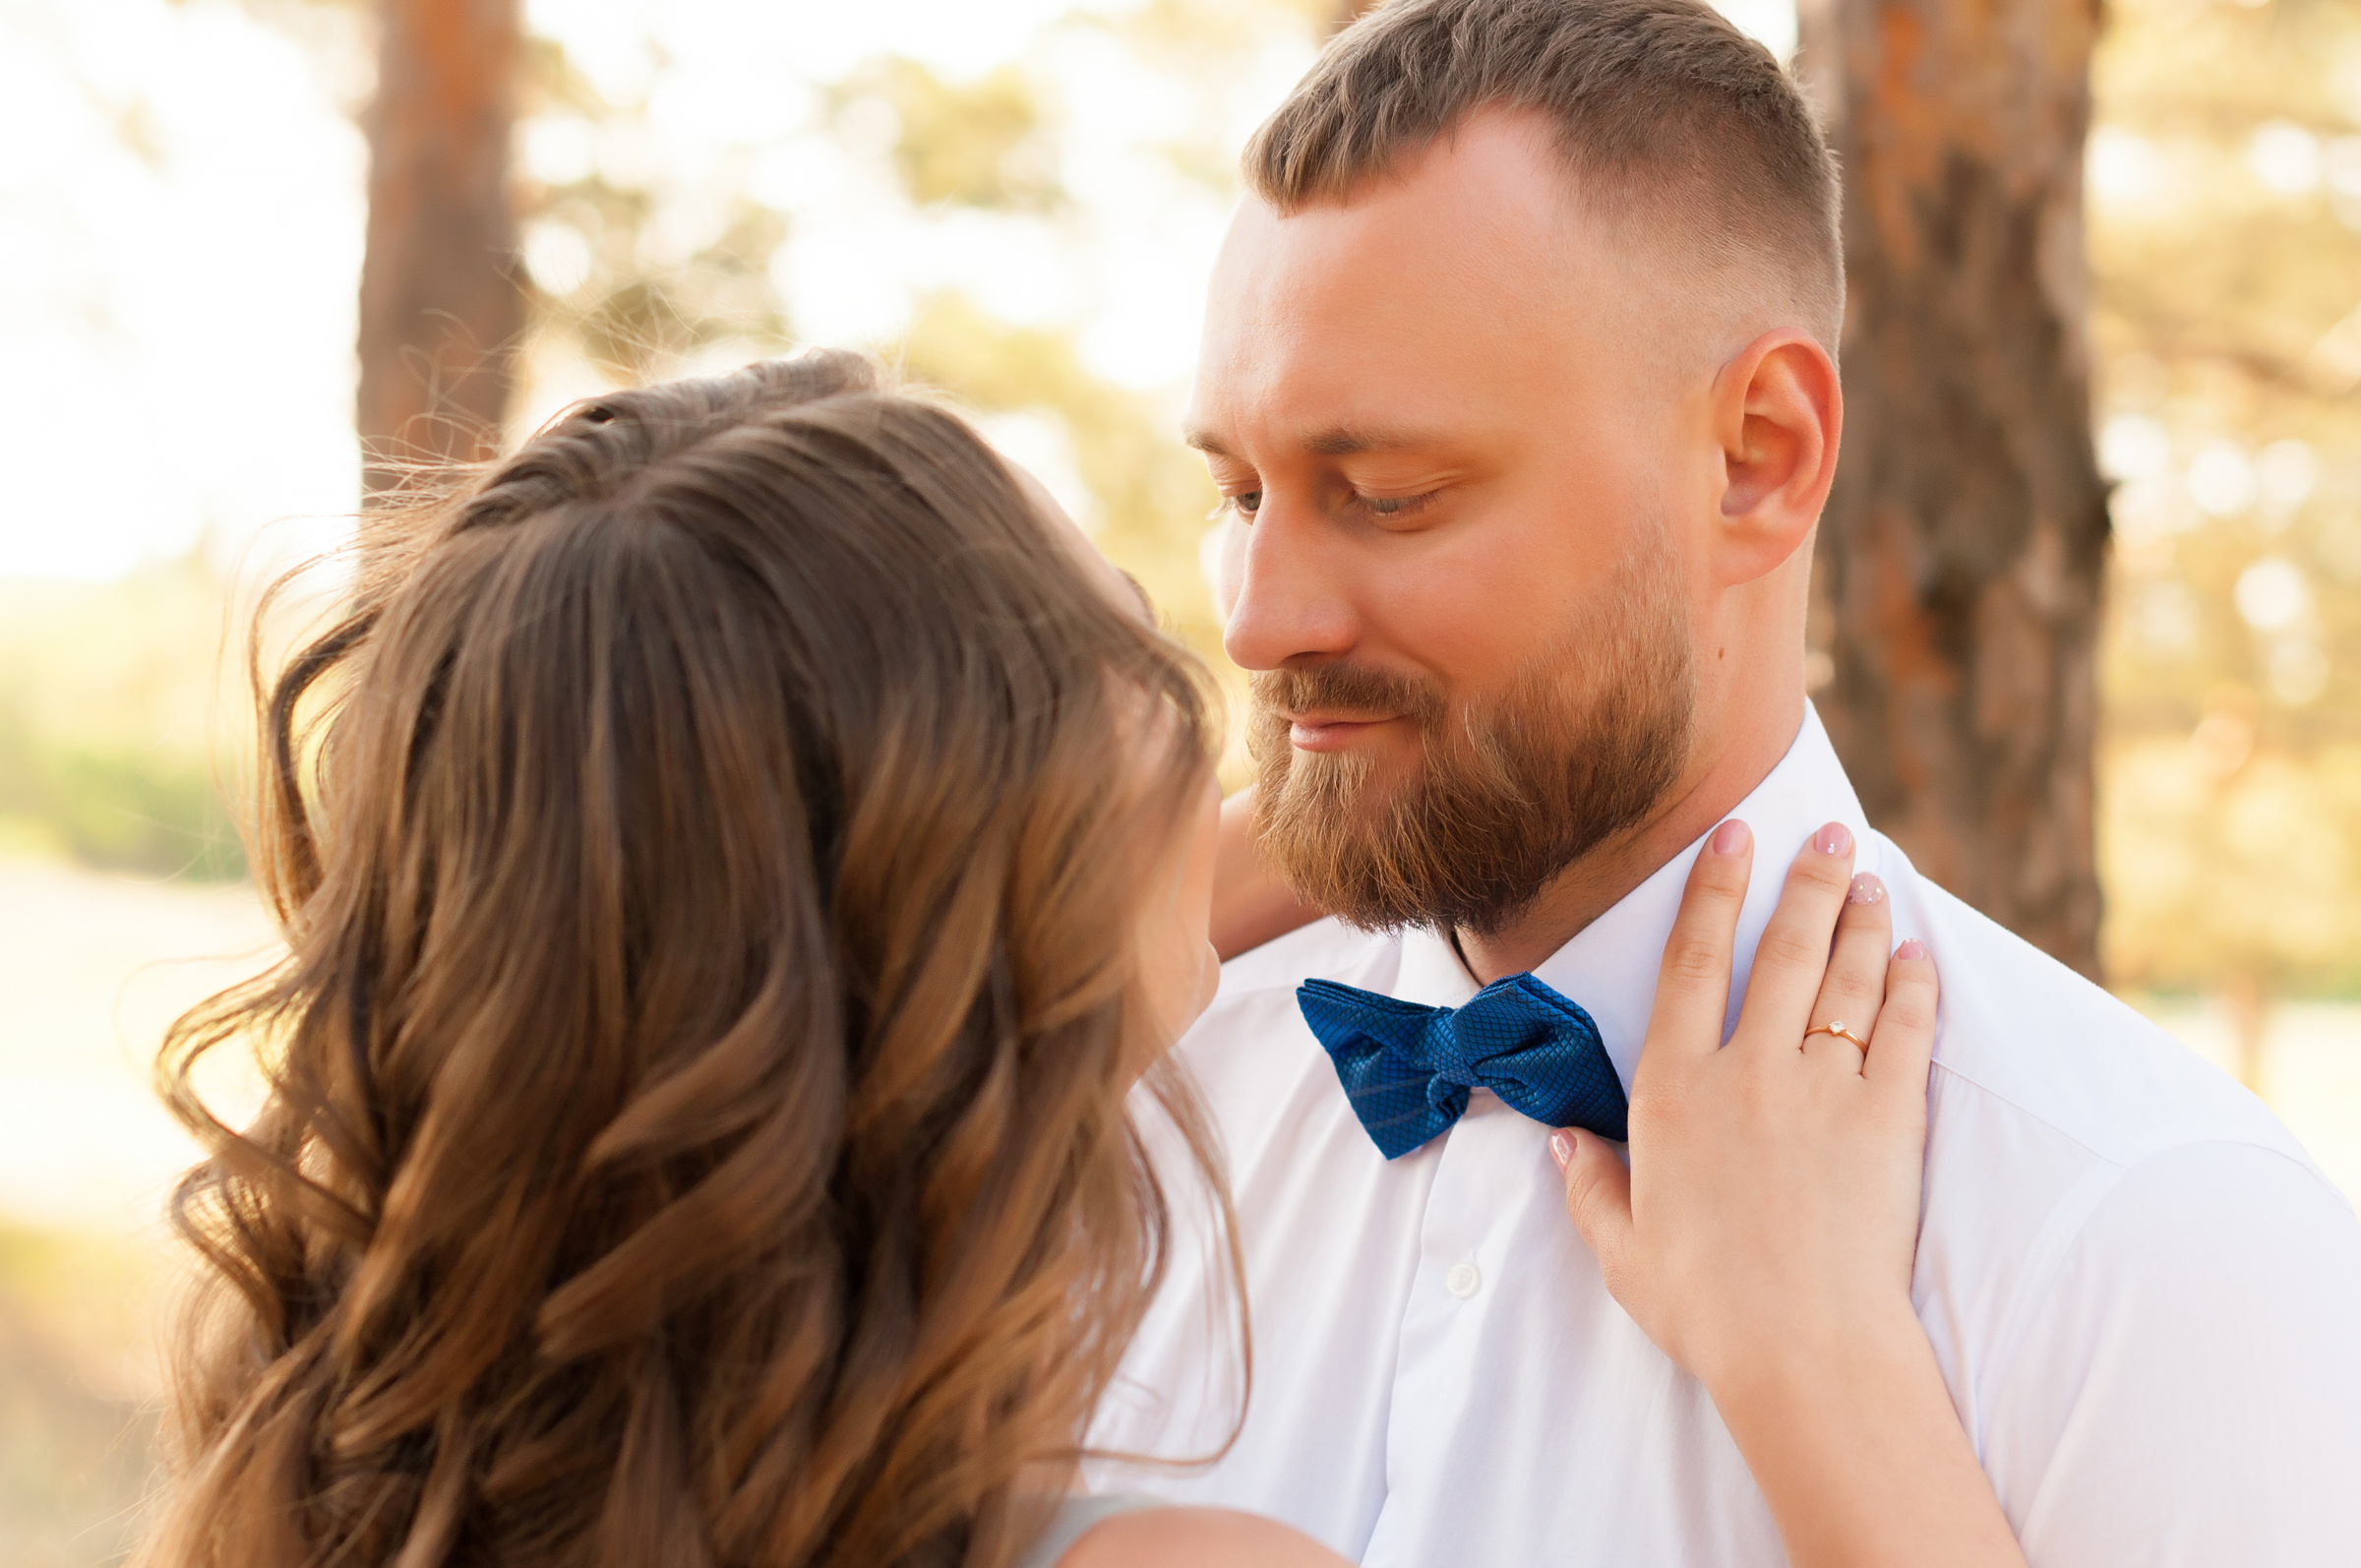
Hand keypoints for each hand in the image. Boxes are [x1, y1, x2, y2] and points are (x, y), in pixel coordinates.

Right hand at [1554, 818, 1936, 1395]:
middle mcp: (1747, 1070)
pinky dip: (1912, 986)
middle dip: (1802, 880)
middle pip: (1780, 950)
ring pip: (1844, 978)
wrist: (1803, 1348)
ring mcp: (1822, 1088)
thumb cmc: (1706, 1306)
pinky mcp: (1888, 1120)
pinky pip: (1905, 1032)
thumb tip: (1567, 1146)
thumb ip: (1592, 1189)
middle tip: (1821, 831)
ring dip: (1857, 919)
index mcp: (1673, 1090)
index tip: (1730, 839)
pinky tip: (1915, 956)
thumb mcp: (1622, 1249)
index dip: (1711, 893)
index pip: (1691, 963)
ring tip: (1867, 878)